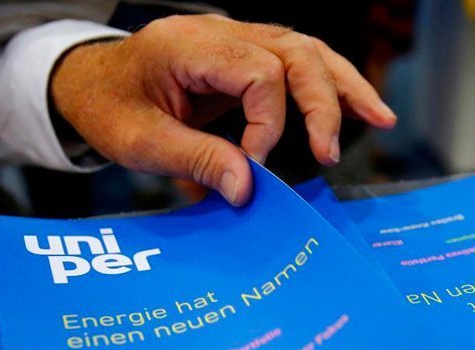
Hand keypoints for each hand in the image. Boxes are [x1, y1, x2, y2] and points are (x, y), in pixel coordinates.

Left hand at [50, 14, 396, 205]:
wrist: (93, 83)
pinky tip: (358, 106)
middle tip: (329, 154)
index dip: (267, 125)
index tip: (251, 168)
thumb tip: (248, 190)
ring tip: (381, 119)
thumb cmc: (109, 108)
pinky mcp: (248, 59)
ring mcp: (238, 40)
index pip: (259, 73)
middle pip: (295, 53)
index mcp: (189, 46)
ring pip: (307, 51)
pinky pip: (299, 64)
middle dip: (321, 105)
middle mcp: (221, 33)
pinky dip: (330, 87)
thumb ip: (195, 161)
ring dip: (343, 88)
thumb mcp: (139, 142)